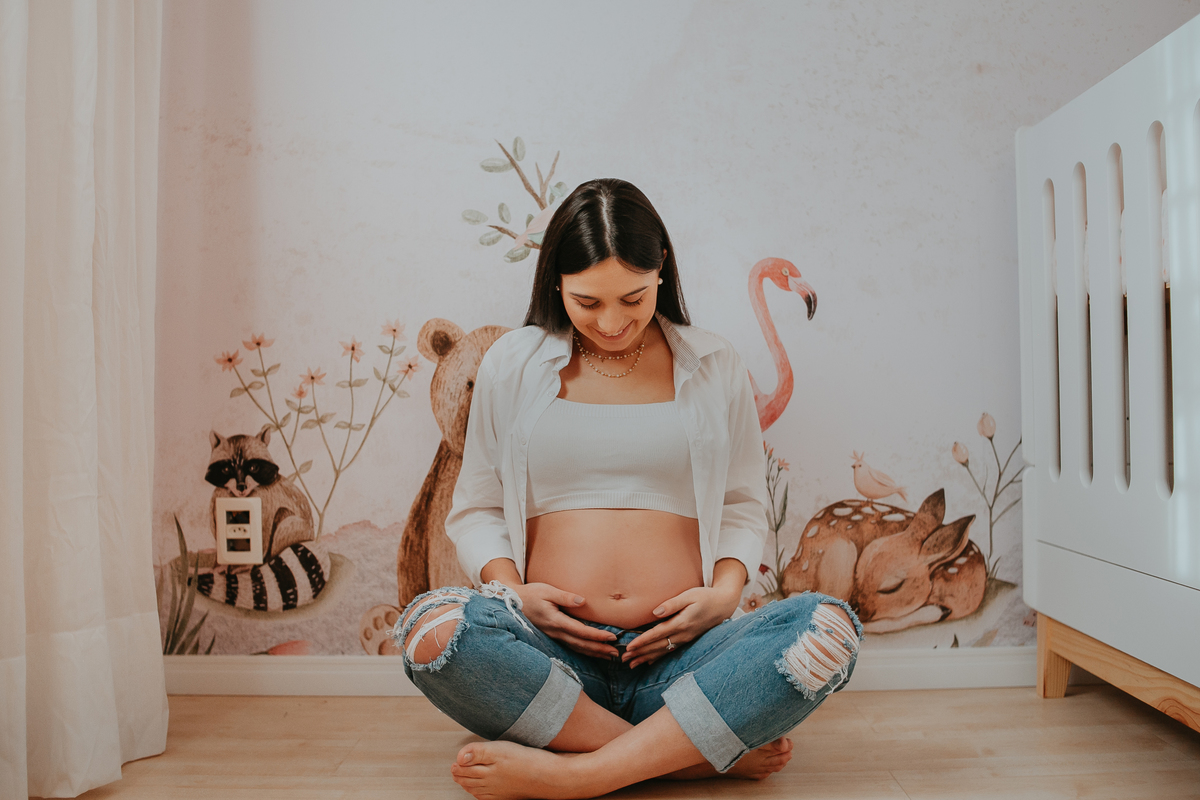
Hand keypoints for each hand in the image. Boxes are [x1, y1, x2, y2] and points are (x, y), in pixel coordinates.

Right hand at [512, 582, 618, 658]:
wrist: (511, 602)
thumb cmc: (530, 594)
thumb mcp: (547, 590)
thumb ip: (565, 597)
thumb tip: (582, 601)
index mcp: (556, 621)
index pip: (581, 631)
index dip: (597, 636)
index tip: (612, 637)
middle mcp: (555, 632)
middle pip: (581, 644)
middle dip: (599, 649)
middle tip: (616, 653)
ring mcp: (553, 636)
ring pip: (576, 648)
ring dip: (593, 653)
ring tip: (608, 656)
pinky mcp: (552, 636)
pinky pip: (570, 646)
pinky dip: (583, 650)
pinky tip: (592, 652)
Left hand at [622, 585, 740, 668]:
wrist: (723, 605)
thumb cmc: (705, 597)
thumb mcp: (689, 595)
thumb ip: (672, 604)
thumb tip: (655, 612)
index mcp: (682, 623)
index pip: (657, 634)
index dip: (642, 641)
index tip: (629, 646)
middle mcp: (683, 634)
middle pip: (657, 646)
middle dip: (640, 653)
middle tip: (623, 659)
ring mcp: (686, 639)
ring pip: (663, 651)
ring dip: (646, 658)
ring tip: (631, 664)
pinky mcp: (687, 640)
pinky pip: (670, 651)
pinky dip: (658, 657)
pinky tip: (648, 662)